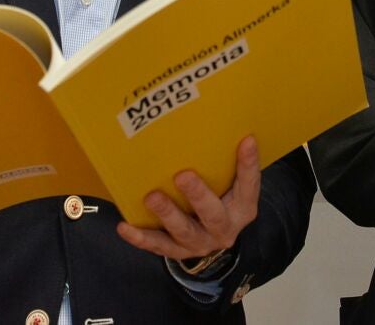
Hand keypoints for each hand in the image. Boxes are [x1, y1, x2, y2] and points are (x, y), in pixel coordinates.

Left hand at [115, 136, 260, 260]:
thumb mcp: (231, 183)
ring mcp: (200, 242)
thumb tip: (219, 123)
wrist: (211, 237)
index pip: (249, 186)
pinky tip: (125, 227)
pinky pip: (158, 245)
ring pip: (184, 231)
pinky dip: (141, 238)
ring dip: (167, 214)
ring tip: (151, 197)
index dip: (248, 164)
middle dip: (198, 196)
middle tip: (183, 175)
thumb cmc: (220, 197)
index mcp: (243, 208)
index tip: (246, 140)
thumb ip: (227, 162)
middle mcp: (224, 229)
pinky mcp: (178, 251)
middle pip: (213, 215)